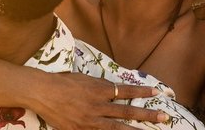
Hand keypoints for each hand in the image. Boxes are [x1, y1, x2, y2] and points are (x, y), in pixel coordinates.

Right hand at [27, 72, 167, 129]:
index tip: (157, 92)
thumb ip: (101, 87)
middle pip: (126, 113)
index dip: (142, 93)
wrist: (41, 92)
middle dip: (146, 116)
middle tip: (164, 118)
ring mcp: (89, 121)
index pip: (126, 91)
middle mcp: (97, 106)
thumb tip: (116, 91)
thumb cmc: (62, 82)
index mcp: (99, 90)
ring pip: (116, 128)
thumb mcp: (85, 79)